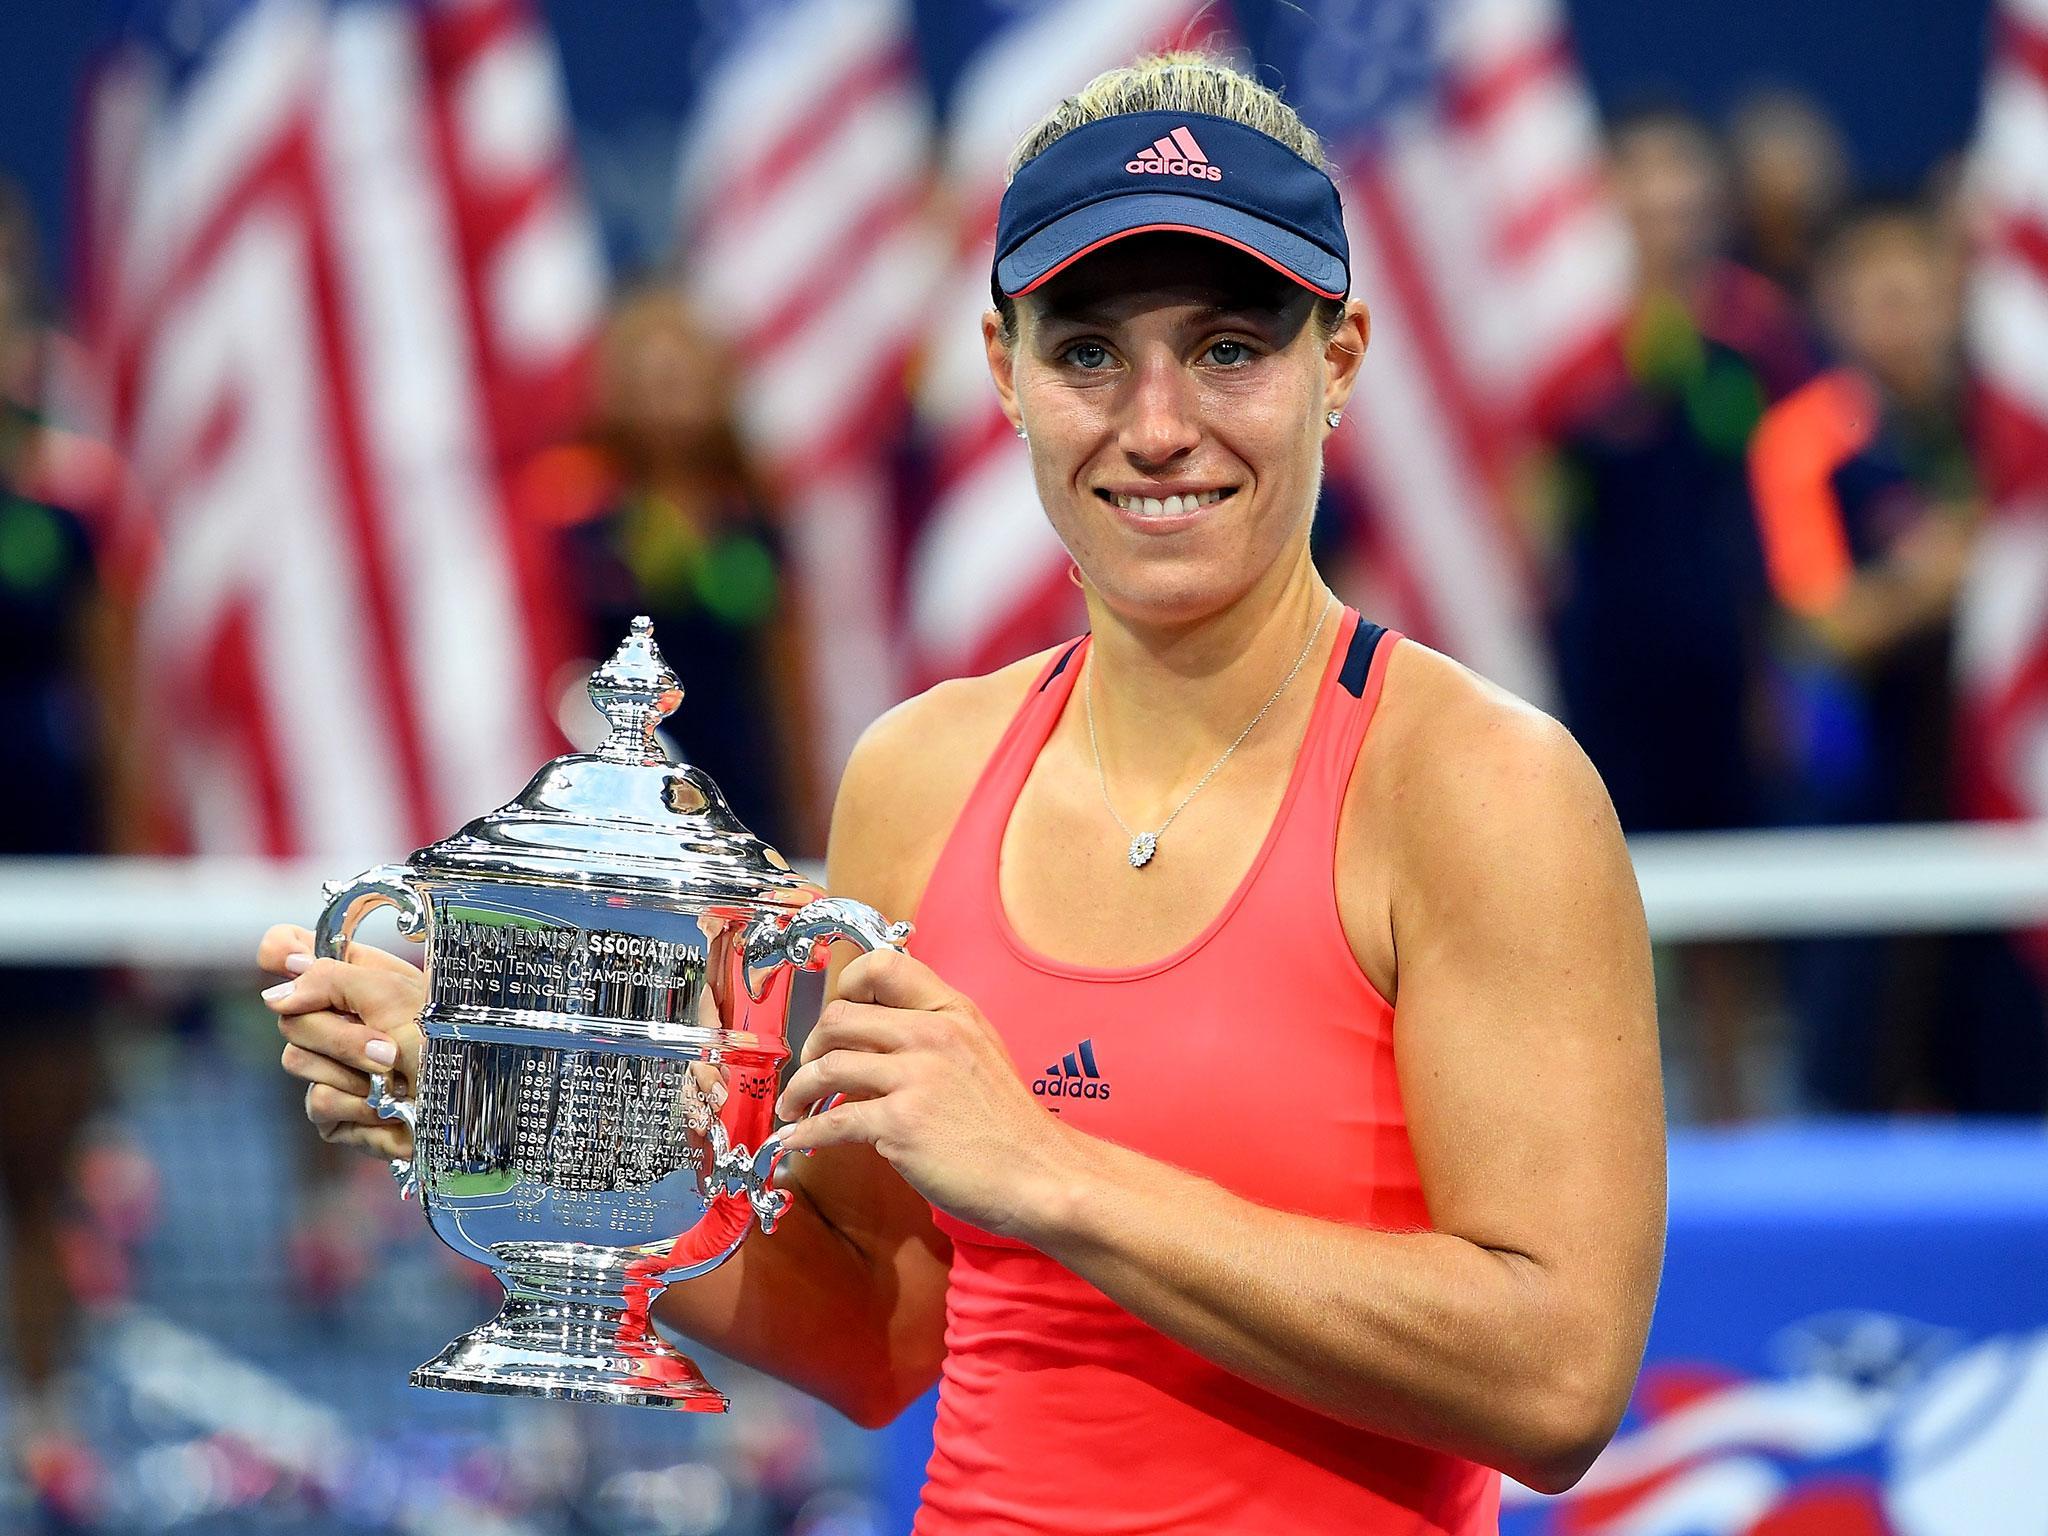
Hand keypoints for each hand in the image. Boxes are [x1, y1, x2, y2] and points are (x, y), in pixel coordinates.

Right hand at [257, 922, 425, 1159]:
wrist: (470, 1106)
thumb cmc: (447, 1044)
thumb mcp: (395, 996)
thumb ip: (332, 981)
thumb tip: (273, 995)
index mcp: (354, 976)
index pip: (289, 949)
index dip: (281, 953)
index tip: (290, 963)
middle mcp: (337, 1017)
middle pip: (287, 1015)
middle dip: (340, 1037)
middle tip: (388, 1050)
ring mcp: (331, 1065)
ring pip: (296, 1061)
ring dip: (355, 1074)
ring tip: (398, 1080)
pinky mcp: (333, 1111)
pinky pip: (319, 1104)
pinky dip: (359, 1107)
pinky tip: (390, 1109)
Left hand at [774, 947, 1075, 1239]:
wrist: (1039, 1173)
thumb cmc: (1009, 1125)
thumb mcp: (979, 1052)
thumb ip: (933, 1035)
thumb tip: (874, 1040)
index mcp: (952, 1010)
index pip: (884, 965)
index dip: (847, 984)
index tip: (835, 1013)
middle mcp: (932, 1033)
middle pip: (840, 1016)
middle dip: (812, 1044)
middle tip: (808, 1067)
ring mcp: (916, 1077)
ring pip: (828, 1066)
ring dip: (799, 1089)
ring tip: (794, 1106)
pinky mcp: (901, 1123)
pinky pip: (833, 1121)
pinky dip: (804, 1131)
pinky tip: (795, 1140)